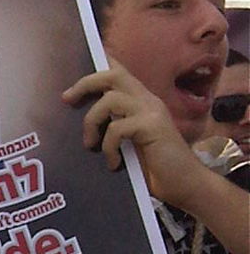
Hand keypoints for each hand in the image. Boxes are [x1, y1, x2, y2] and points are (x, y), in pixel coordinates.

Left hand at [62, 61, 202, 211]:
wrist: (186, 185)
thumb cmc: (154, 169)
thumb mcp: (127, 145)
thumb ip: (110, 130)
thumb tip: (77, 127)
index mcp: (140, 102)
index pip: (119, 72)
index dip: (97, 68)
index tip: (72, 80)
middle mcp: (147, 101)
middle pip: (113, 75)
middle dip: (85, 83)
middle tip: (67, 100)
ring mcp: (151, 112)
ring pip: (110, 99)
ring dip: (92, 121)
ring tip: (90, 145)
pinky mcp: (153, 127)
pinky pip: (118, 127)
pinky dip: (108, 147)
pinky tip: (113, 164)